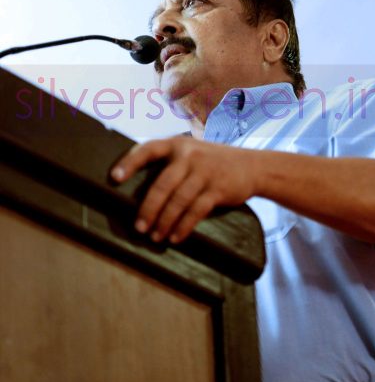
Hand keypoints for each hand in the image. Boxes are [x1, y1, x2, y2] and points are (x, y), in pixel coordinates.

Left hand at [110, 136, 258, 243]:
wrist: (252, 166)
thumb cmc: (213, 162)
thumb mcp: (192, 152)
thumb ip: (171, 163)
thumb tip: (140, 191)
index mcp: (177, 145)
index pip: (148, 149)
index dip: (129, 162)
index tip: (114, 178)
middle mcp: (189, 155)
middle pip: (162, 184)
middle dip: (148, 208)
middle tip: (139, 227)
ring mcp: (205, 172)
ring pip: (178, 201)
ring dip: (164, 221)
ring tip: (155, 236)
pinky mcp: (218, 189)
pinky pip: (196, 211)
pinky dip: (184, 226)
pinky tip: (175, 236)